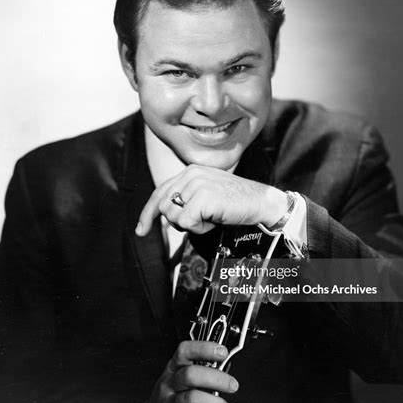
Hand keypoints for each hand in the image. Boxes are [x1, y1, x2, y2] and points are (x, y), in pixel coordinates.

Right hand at [132, 341, 237, 402]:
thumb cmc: (173, 398)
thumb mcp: (181, 381)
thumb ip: (201, 373)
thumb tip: (226, 369)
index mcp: (173, 369)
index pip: (185, 352)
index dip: (204, 348)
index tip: (222, 352)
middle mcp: (169, 385)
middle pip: (190, 375)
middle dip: (216, 379)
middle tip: (232, 385)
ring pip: (192, 400)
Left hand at [135, 164, 288, 235]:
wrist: (261, 202)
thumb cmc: (237, 202)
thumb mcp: (208, 194)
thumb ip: (188, 198)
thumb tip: (167, 214)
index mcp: (190, 172)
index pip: (160, 192)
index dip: (147, 213)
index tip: (141, 230)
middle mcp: (190, 174)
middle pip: (163, 206)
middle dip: (176, 222)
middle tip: (201, 223)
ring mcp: (195, 184)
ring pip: (172, 216)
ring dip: (190, 225)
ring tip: (210, 218)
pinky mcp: (202, 197)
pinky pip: (185, 223)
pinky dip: (199, 229)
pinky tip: (214, 221)